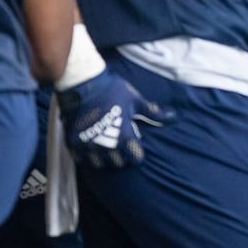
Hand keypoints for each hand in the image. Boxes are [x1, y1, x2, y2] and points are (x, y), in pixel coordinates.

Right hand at [57, 68, 171, 169]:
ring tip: (107, 151)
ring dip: (104, 160)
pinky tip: (91, 149)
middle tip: (122, 150)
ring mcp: (88, 145)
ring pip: (99, 164)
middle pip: (117, 163)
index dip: (137, 155)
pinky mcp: (73, 143)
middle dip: (122, 158)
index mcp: (124, 135)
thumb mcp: (135, 101)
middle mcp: (106, 145)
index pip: (135, 157)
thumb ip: (153, 113)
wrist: (83, 84)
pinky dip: (87, 157)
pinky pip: (81, 159)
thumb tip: (174, 117)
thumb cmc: (112, 91)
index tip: (137, 150)